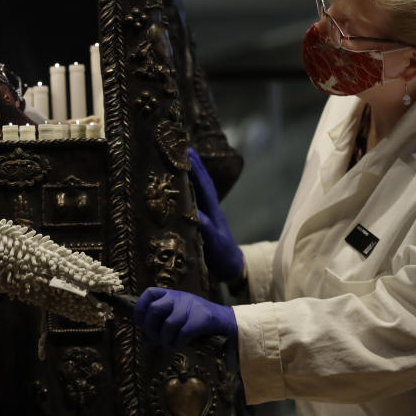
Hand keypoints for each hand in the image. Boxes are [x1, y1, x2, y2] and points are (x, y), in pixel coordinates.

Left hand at [133, 287, 236, 349]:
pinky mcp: (201, 319)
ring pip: (168, 325)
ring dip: (164, 340)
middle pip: (154, 310)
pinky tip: (178, 347)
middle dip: (150, 328)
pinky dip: (176, 344)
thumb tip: (145, 338)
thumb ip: (161, 325)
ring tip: (168, 345)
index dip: (140, 308)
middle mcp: (180, 298)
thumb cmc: (197, 322)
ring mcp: (191, 307)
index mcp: (172, 295)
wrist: (226, 322)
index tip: (140, 322)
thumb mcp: (177, 317)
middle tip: (155, 339)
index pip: (149, 293)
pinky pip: (182, 334)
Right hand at [188, 147, 242, 281]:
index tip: (188, 152)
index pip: (204, 185)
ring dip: (193, 173)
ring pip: (201, 188)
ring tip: (183, 159)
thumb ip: (206, 229)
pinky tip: (183, 183)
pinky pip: (196, 198)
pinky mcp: (204, 219)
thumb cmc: (223, 256)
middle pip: (203, 181)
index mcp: (213, 210)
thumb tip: (194, 213)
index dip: (196, 169)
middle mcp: (211, 208)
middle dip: (195, 164)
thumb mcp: (213, 244)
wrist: (232, 267)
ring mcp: (208, 213)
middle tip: (184, 148)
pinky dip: (190, 187)